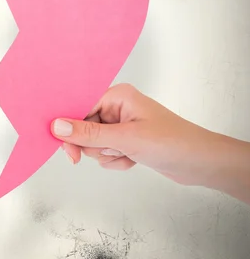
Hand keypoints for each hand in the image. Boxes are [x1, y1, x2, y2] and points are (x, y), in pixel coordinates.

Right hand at [50, 84, 249, 202]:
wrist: (201, 163)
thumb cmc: (170, 142)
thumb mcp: (125, 139)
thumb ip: (88, 134)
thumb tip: (56, 127)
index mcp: (117, 95)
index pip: (79, 106)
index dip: (70, 127)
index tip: (67, 148)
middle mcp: (117, 106)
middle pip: (83, 127)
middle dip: (95, 145)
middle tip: (110, 153)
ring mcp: (121, 124)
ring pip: (94, 143)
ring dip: (108, 155)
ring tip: (129, 154)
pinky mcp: (126, 140)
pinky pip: (106, 153)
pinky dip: (116, 160)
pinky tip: (133, 160)